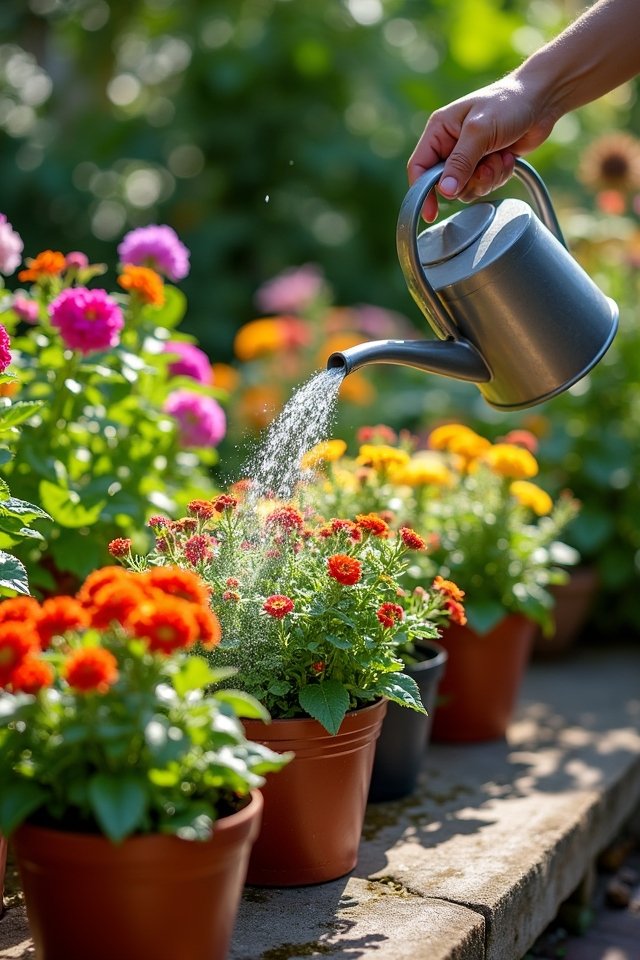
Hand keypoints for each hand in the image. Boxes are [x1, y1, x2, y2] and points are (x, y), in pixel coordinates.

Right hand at [407, 76, 557, 220]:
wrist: (542, 99)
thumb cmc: (508, 103)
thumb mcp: (479, 132)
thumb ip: (460, 163)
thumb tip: (444, 191)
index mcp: (439, 131)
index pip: (419, 168)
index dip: (422, 192)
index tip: (431, 213)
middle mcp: (450, 145)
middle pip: (446, 184)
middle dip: (469, 181)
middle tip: (486, 166)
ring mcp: (469, 156)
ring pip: (467, 188)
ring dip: (488, 178)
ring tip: (500, 156)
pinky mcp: (487, 163)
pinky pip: (485, 185)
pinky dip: (499, 175)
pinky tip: (508, 156)